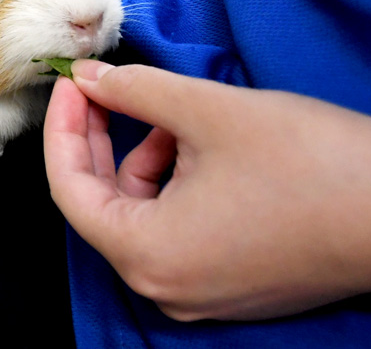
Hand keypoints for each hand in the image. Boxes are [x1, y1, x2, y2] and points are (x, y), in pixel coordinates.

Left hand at [44, 61, 370, 320]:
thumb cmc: (307, 162)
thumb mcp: (205, 111)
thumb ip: (134, 91)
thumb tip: (87, 79)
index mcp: (146, 256)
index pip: (69, 189)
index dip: (63, 128)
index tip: (71, 84)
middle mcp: (164, 286)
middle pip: (103, 202)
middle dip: (99, 139)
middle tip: (103, 88)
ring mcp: (199, 291)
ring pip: (142, 213)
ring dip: (143, 157)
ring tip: (172, 114)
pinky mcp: (229, 282)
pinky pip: (176, 228)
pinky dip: (174, 182)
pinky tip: (199, 144)